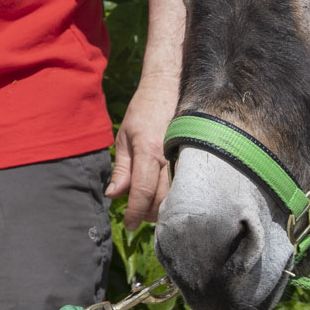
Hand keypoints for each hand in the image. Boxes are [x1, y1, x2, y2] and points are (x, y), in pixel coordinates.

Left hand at [107, 70, 181, 229]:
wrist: (169, 85)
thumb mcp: (124, 137)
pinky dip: (177, 196)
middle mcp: (169, 155)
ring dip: (163, 208)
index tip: (128, 224)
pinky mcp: (195, 153)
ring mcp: (185, 154)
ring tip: (150, 210)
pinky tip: (167, 198)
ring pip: (177, 195)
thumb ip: (121, 168)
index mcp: (148, 150)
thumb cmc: (143, 110)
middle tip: (138, 217)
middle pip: (162, 198)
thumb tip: (114, 195)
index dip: (135, 212)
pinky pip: (187, 183)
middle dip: (149, 214)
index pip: (143, 191)